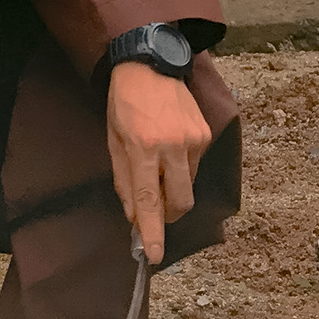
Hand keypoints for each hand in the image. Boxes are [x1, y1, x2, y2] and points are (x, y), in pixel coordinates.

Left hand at [107, 60, 210, 264]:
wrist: (150, 63)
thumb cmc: (124, 102)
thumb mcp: (113, 138)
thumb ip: (124, 179)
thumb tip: (134, 216)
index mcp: (143, 146)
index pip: (149, 199)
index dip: (151, 231)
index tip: (153, 255)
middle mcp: (172, 145)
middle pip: (179, 202)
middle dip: (168, 215)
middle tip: (155, 211)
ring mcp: (193, 140)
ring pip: (189, 186)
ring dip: (174, 188)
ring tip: (158, 164)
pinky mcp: (205, 134)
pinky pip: (195, 166)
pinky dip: (182, 167)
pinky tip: (170, 146)